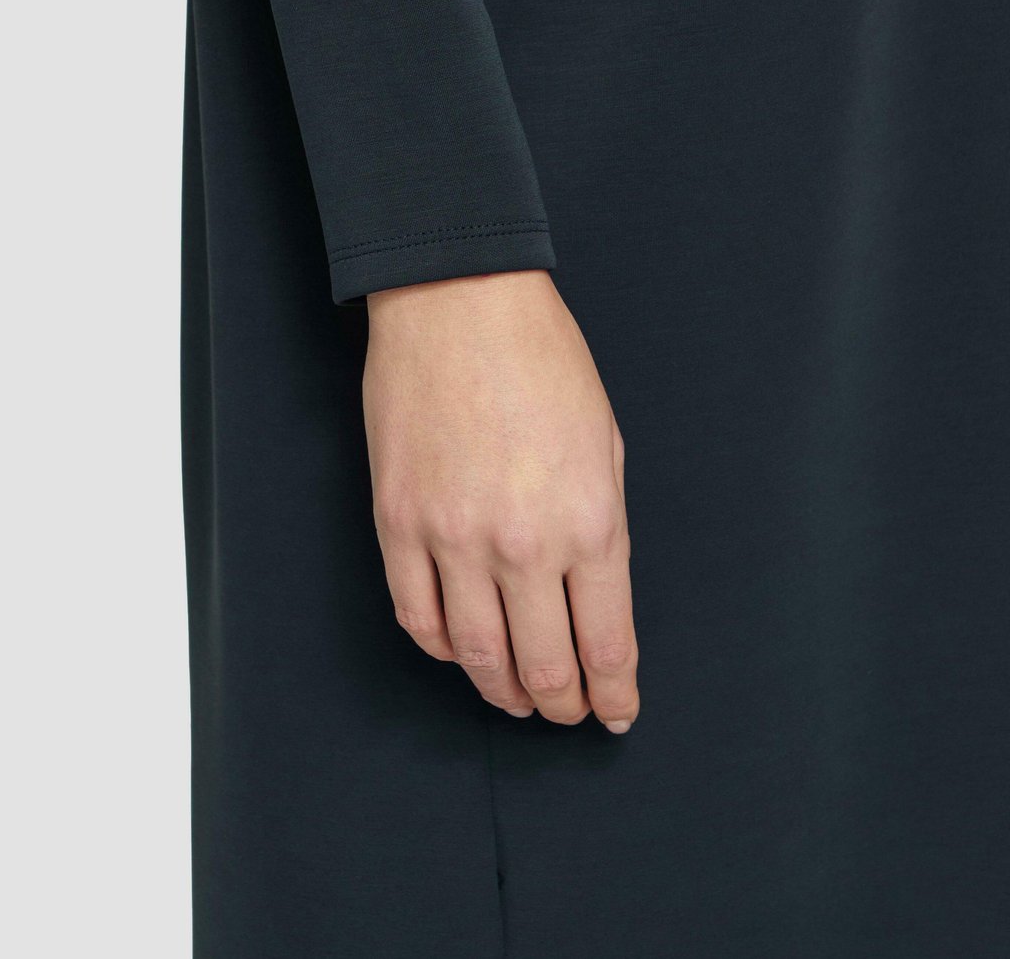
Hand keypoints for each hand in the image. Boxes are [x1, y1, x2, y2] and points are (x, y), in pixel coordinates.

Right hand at [363, 270, 636, 730]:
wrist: (459, 303)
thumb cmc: (543, 359)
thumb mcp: (604, 443)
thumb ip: (601, 527)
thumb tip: (593, 595)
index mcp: (589, 520)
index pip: (606, 643)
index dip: (612, 692)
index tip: (616, 711)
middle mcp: (522, 543)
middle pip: (543, 664)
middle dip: (562, 702)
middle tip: (568, 711)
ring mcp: (452, 537)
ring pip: (476, 655)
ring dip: (501, 689)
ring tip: (517, 697)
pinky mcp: (398, 522)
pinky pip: (416, 615)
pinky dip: (441, 648)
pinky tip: (460, 651)